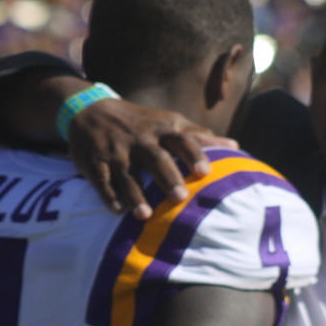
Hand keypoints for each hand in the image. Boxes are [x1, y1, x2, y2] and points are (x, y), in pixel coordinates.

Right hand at [69, 98, 237, 220]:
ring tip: (145, 216)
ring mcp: (115, 150)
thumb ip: (198, 135)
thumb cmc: (141, 123)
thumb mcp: (168, 121)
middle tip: (180, 198)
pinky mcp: (94, 161)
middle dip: (167, 177)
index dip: (194, 155)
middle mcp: (140, 139)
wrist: (91, 109)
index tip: (206, 172)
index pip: (181, 140)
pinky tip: (117, 210)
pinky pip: (101, 179)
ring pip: (126, 173)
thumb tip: (235, 145)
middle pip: (156, 158)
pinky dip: (109, 194)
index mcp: (161, 130)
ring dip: (135, 195)